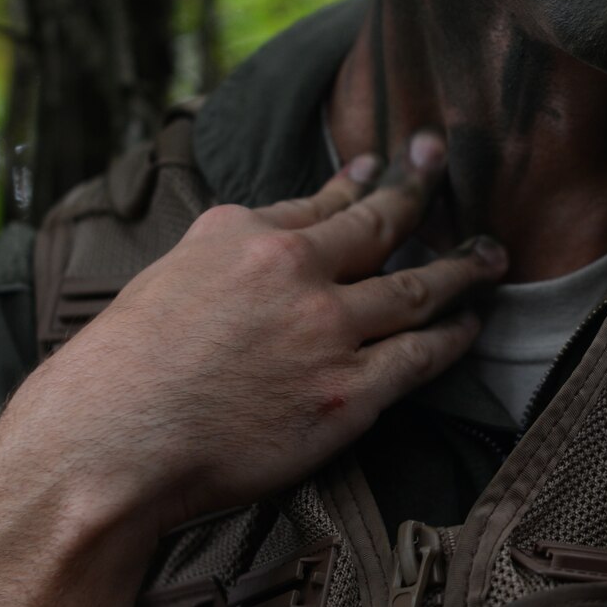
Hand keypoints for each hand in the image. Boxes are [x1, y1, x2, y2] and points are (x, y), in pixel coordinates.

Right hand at [0, 132, 506, 541]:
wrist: (115, 440)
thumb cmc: (123, 369)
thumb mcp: (168, 275)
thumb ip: (227, 247)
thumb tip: (271, 225)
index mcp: (245, 235)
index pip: (323, 201)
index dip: (362, 182)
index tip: (387, 166)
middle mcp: (296, 272)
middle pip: (382, 226)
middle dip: (424, 193)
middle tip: (449, 170)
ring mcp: (328, 332)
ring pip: (418, 289)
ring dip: (463, 268)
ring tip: (491, 256)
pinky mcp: (348, 395)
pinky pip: (419, 358)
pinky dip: (452, 339)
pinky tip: (469, 326)